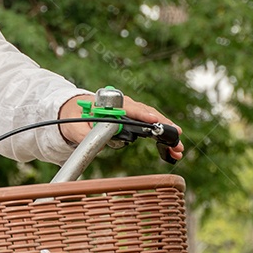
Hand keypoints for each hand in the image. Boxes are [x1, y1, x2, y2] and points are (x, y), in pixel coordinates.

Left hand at [58, 94, 183, 161]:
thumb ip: (84, 133)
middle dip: (163, 126)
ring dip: (166, 134)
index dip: (142, 115)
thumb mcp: (74, 126)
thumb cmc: (74, 117)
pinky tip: (171, 149)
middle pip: (147, 114)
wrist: (73, 111)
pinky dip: (161, 137)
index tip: (154, 120)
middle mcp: (124, 105)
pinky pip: (150, 127)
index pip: (129, 108)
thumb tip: (95, 140)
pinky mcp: (132, 121)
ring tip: (178, 149)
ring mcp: (130, 112)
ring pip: (152, 121)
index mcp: (110, 104)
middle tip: (177, 140)